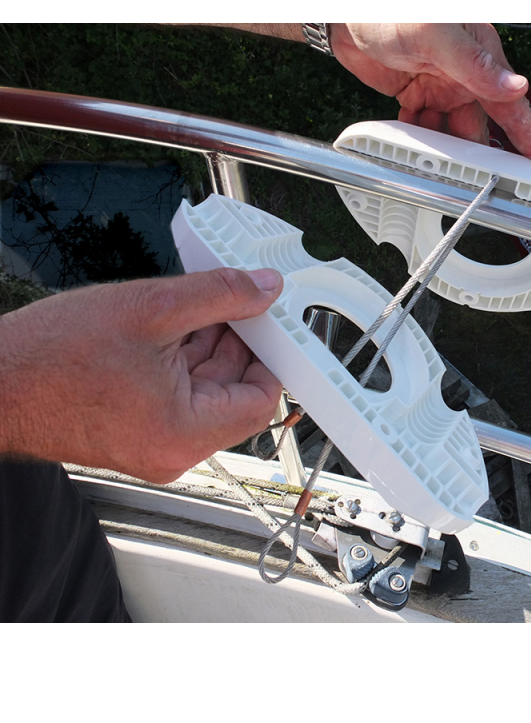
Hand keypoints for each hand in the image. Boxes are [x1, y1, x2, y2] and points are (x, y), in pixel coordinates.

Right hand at [0, 268, 283, 482]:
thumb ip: (219, 295)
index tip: (270, 323)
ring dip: (209, 346)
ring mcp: (155, 443)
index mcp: (185, 432)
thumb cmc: (49, 358)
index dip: (272, 356)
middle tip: (235, 301)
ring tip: (196, 306)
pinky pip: (179, 394)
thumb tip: (263, 289)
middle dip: (238, 343)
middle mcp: (174, 449)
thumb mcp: (150, 309)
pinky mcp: (138, 431)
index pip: (262, 400)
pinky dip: (183, 359)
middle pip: (234, 392)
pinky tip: (172, 325)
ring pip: (206, 390)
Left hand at [331, 23, 530, 164]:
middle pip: (480, 126)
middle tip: (476, 176)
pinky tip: (412, 139)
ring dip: (444, 147)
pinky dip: (420, 138)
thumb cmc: (391, 8)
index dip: (530, 135)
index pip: (512, 103)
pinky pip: (426, 126)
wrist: (347, 14)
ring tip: (433, 156)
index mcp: (481, 56)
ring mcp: (441, 86)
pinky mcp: (419, 94)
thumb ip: (474, 63)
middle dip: (478, 153)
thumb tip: (514, 86)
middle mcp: (465, 73)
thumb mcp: (436, 34)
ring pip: (452, 131)